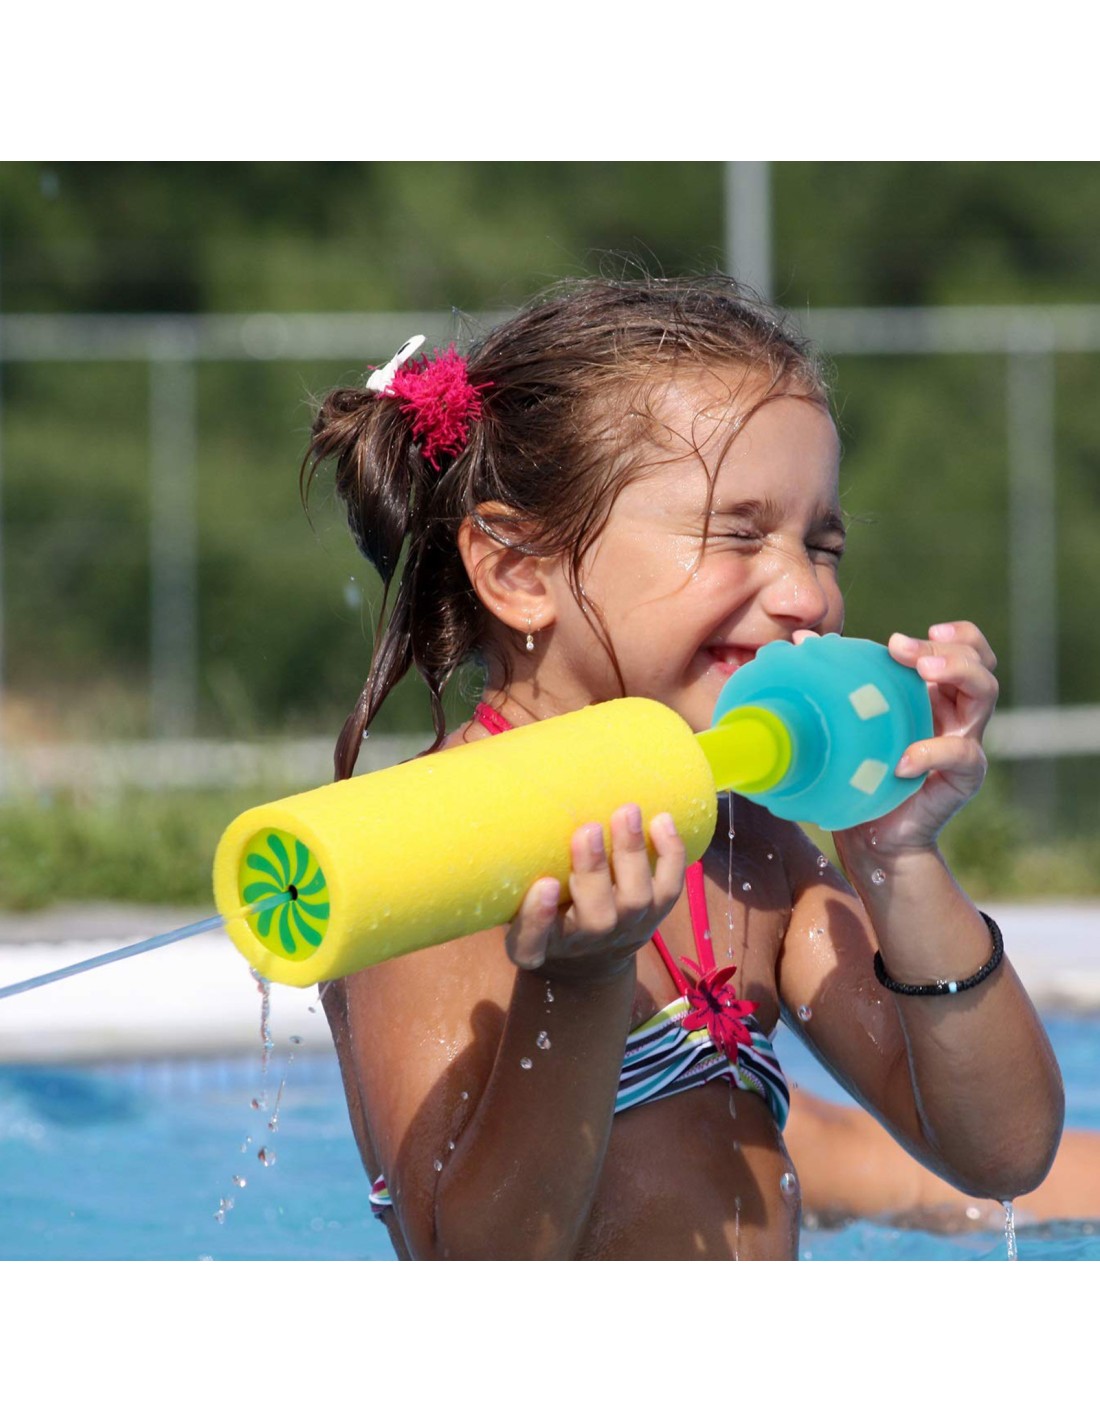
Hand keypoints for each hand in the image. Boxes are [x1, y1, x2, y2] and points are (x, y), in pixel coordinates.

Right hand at [505, 806, 685, 976]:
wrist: (589, 959)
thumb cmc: (545, 916)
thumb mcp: (515, 908)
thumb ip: (510, 878)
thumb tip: (500, 814)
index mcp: (540, 945)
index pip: (531, 941)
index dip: (538, 917)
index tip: (544, 885)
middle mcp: (585, 941)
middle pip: (596, 918)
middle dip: (593, 872)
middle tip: (588, 829)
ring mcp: (625, 930)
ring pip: (636, 901)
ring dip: (633, 855)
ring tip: (627, 812)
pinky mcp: (655, 915)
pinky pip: (669, 889)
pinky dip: (670, 856)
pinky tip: (663, 820)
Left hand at [838, 621, 997, 853]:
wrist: (872, 836)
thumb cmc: (860, 774)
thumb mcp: (849, 722)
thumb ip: (837, 680)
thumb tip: (804, 640)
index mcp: (934, 695)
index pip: (966, 649)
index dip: (951, 635)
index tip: (902, 639)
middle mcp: (956, 715)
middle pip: (980, 663)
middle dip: (947, 647)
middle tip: (903, 649)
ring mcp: (964, 742)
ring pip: (985, 694)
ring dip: (957, 673)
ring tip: (922, 673)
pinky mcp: (964, 777)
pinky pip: (962, 754)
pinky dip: (933, 750)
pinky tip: (902, 759)